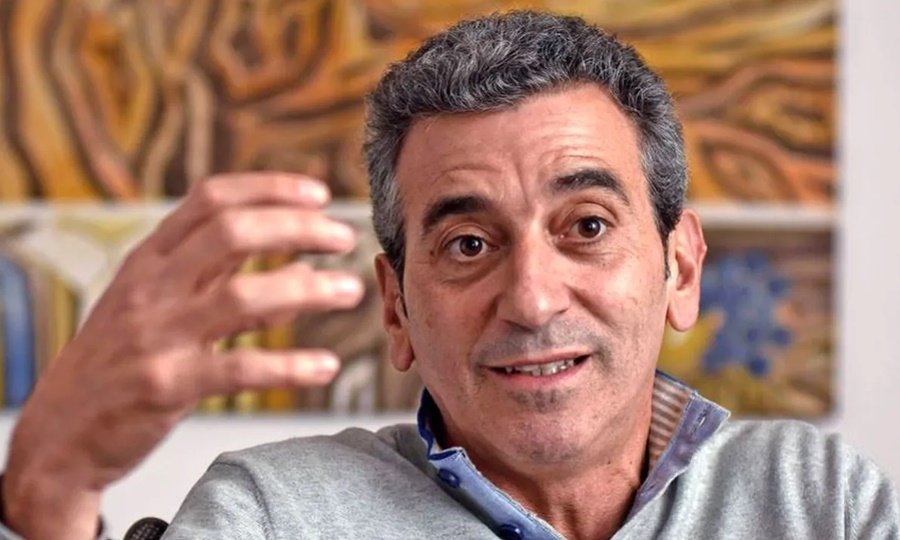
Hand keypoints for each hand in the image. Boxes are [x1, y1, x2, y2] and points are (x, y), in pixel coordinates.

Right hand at [2, 173, 363, 539]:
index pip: (211, 199)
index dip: (271, 189)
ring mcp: (157, 335)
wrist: (60, 431)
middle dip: (297, 227)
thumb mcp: (159, 304)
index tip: (319, 194)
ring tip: (350, 290)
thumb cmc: (120, 359)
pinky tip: (326, 366)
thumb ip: (223, 279)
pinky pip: (240, 369)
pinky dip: (290, 366)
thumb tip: (300, 268)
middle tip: (343, 237)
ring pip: (243, 297)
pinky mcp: (167, 385)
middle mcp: (152, 287)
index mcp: (149, 259)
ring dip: (308, 289)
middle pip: (231, 233)